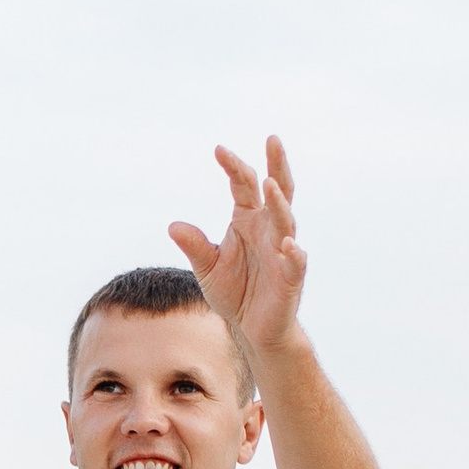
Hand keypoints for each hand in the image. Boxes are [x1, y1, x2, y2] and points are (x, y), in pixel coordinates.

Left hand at [169, 135, 306, 361]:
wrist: (251, 328)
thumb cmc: (234, 291)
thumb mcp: (207, 266)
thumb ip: (194, 246)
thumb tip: (173, 226)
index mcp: (248, 220)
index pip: (244, 186)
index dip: (234, 167)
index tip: (218, 149)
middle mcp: (268, 230)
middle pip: (277, 191)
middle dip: (276, 165)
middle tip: (273, 140)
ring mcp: (282, 252)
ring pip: (285, 222)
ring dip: (279, 204)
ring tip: (271, 185)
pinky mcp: (290, 278)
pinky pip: (295, 262)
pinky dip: (293, 253)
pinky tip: (288, 244)